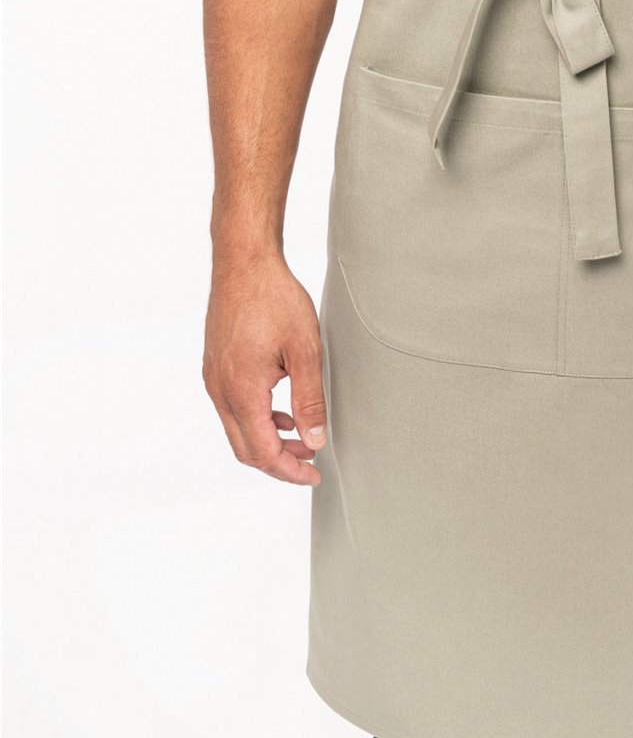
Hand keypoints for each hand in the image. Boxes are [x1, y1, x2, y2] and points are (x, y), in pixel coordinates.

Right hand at [203, 254, 327, 486]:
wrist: (243, 263)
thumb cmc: (273, 297)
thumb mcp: (304, 349)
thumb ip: (309, 399)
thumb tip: (314, 438)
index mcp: (242, 390)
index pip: (263, 451)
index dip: (289, 470)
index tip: (313, 474)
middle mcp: (220, 389)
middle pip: (246, 448)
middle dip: (279, 461)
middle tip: (310, 462)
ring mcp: (213, 378)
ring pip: (238, 429)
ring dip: (268, 440)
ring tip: (302, 437)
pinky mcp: (214, 367)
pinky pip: (232, 408)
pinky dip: (257, 419)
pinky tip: (281, 411)